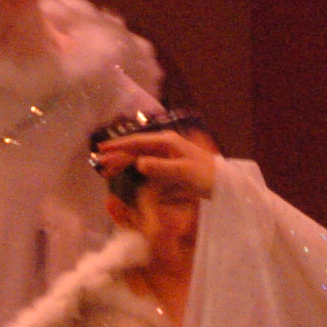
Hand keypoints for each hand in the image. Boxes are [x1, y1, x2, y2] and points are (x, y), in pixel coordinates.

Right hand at [92, 130, 217, 195]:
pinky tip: (128, 174)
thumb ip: (161, 168)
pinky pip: (148, 166)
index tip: (100, 149)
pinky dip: (136, 170)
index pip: (137, 142)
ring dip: (124, 164)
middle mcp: (166, 145)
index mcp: (168, 141)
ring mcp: (169, 156)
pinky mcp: (171, 167)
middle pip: (136, 149)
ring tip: (107, 172)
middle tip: (98, 165)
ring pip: (140, 158)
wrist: (227, 184)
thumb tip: (138, 163)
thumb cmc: (208, 176)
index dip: (118, 146)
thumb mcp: (184, 172)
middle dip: (117, 156)